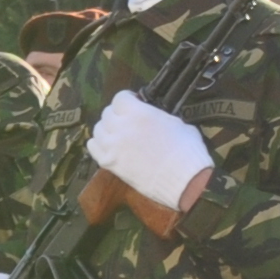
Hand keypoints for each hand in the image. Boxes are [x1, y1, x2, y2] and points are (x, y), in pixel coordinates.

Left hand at [88, 92, 215, 211]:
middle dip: (117, 114)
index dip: (128, 99)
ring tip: (118, 135)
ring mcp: (112, 146)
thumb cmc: (186, 149)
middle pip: (107, 113)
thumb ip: (158, 116)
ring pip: (98, 129)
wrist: (182, 180)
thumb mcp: (177, 123)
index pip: (120, 98)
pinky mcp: (108, 163)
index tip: (135, 103)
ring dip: (107, 129)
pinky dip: (99, 144)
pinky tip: (110, 147)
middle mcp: (121, 126)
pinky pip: (93, 147)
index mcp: (139, 113)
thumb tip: (154, 117)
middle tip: (128, 121)